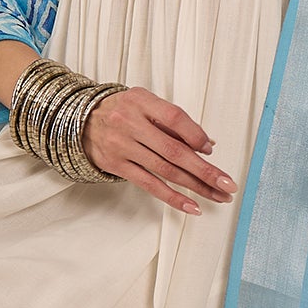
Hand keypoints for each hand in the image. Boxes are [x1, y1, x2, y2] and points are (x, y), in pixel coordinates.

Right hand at [82, 87, 237, 214]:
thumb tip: (207, 144)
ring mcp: (122, 146)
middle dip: (205, 170)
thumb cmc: (121, 111)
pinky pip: (149, 185)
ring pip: (165, 171)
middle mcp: (130, 123)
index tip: (210, 150)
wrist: (81, 121)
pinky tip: (192, 206)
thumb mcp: (144, 103)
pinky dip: (173, 197)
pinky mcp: (117, 166)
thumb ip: (172, 120)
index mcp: (141, 101)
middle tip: (227, 184)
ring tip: (217, 196)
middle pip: (174, 150)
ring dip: (195, 186)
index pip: (174, 117)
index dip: (196, 135)